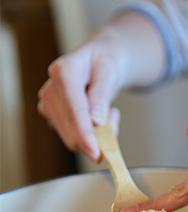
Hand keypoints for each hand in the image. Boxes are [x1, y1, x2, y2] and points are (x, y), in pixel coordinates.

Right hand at [36, 12, 165, 162]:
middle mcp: (51, 89)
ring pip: (73, 138)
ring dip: (97, 133)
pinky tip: (98, 114)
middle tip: (114, 114)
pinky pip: (75, 137)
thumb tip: (95, 121)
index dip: (85, 133)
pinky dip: (92, 133)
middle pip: (70, 129)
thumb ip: (101, 94)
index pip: (74, 110)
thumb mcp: (110, 71)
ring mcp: (49, 105)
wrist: (101, 59)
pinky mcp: (54, 117)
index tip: (95, 152)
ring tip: (107, 109)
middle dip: (97, 134)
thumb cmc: (106, 61)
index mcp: (63, 72)